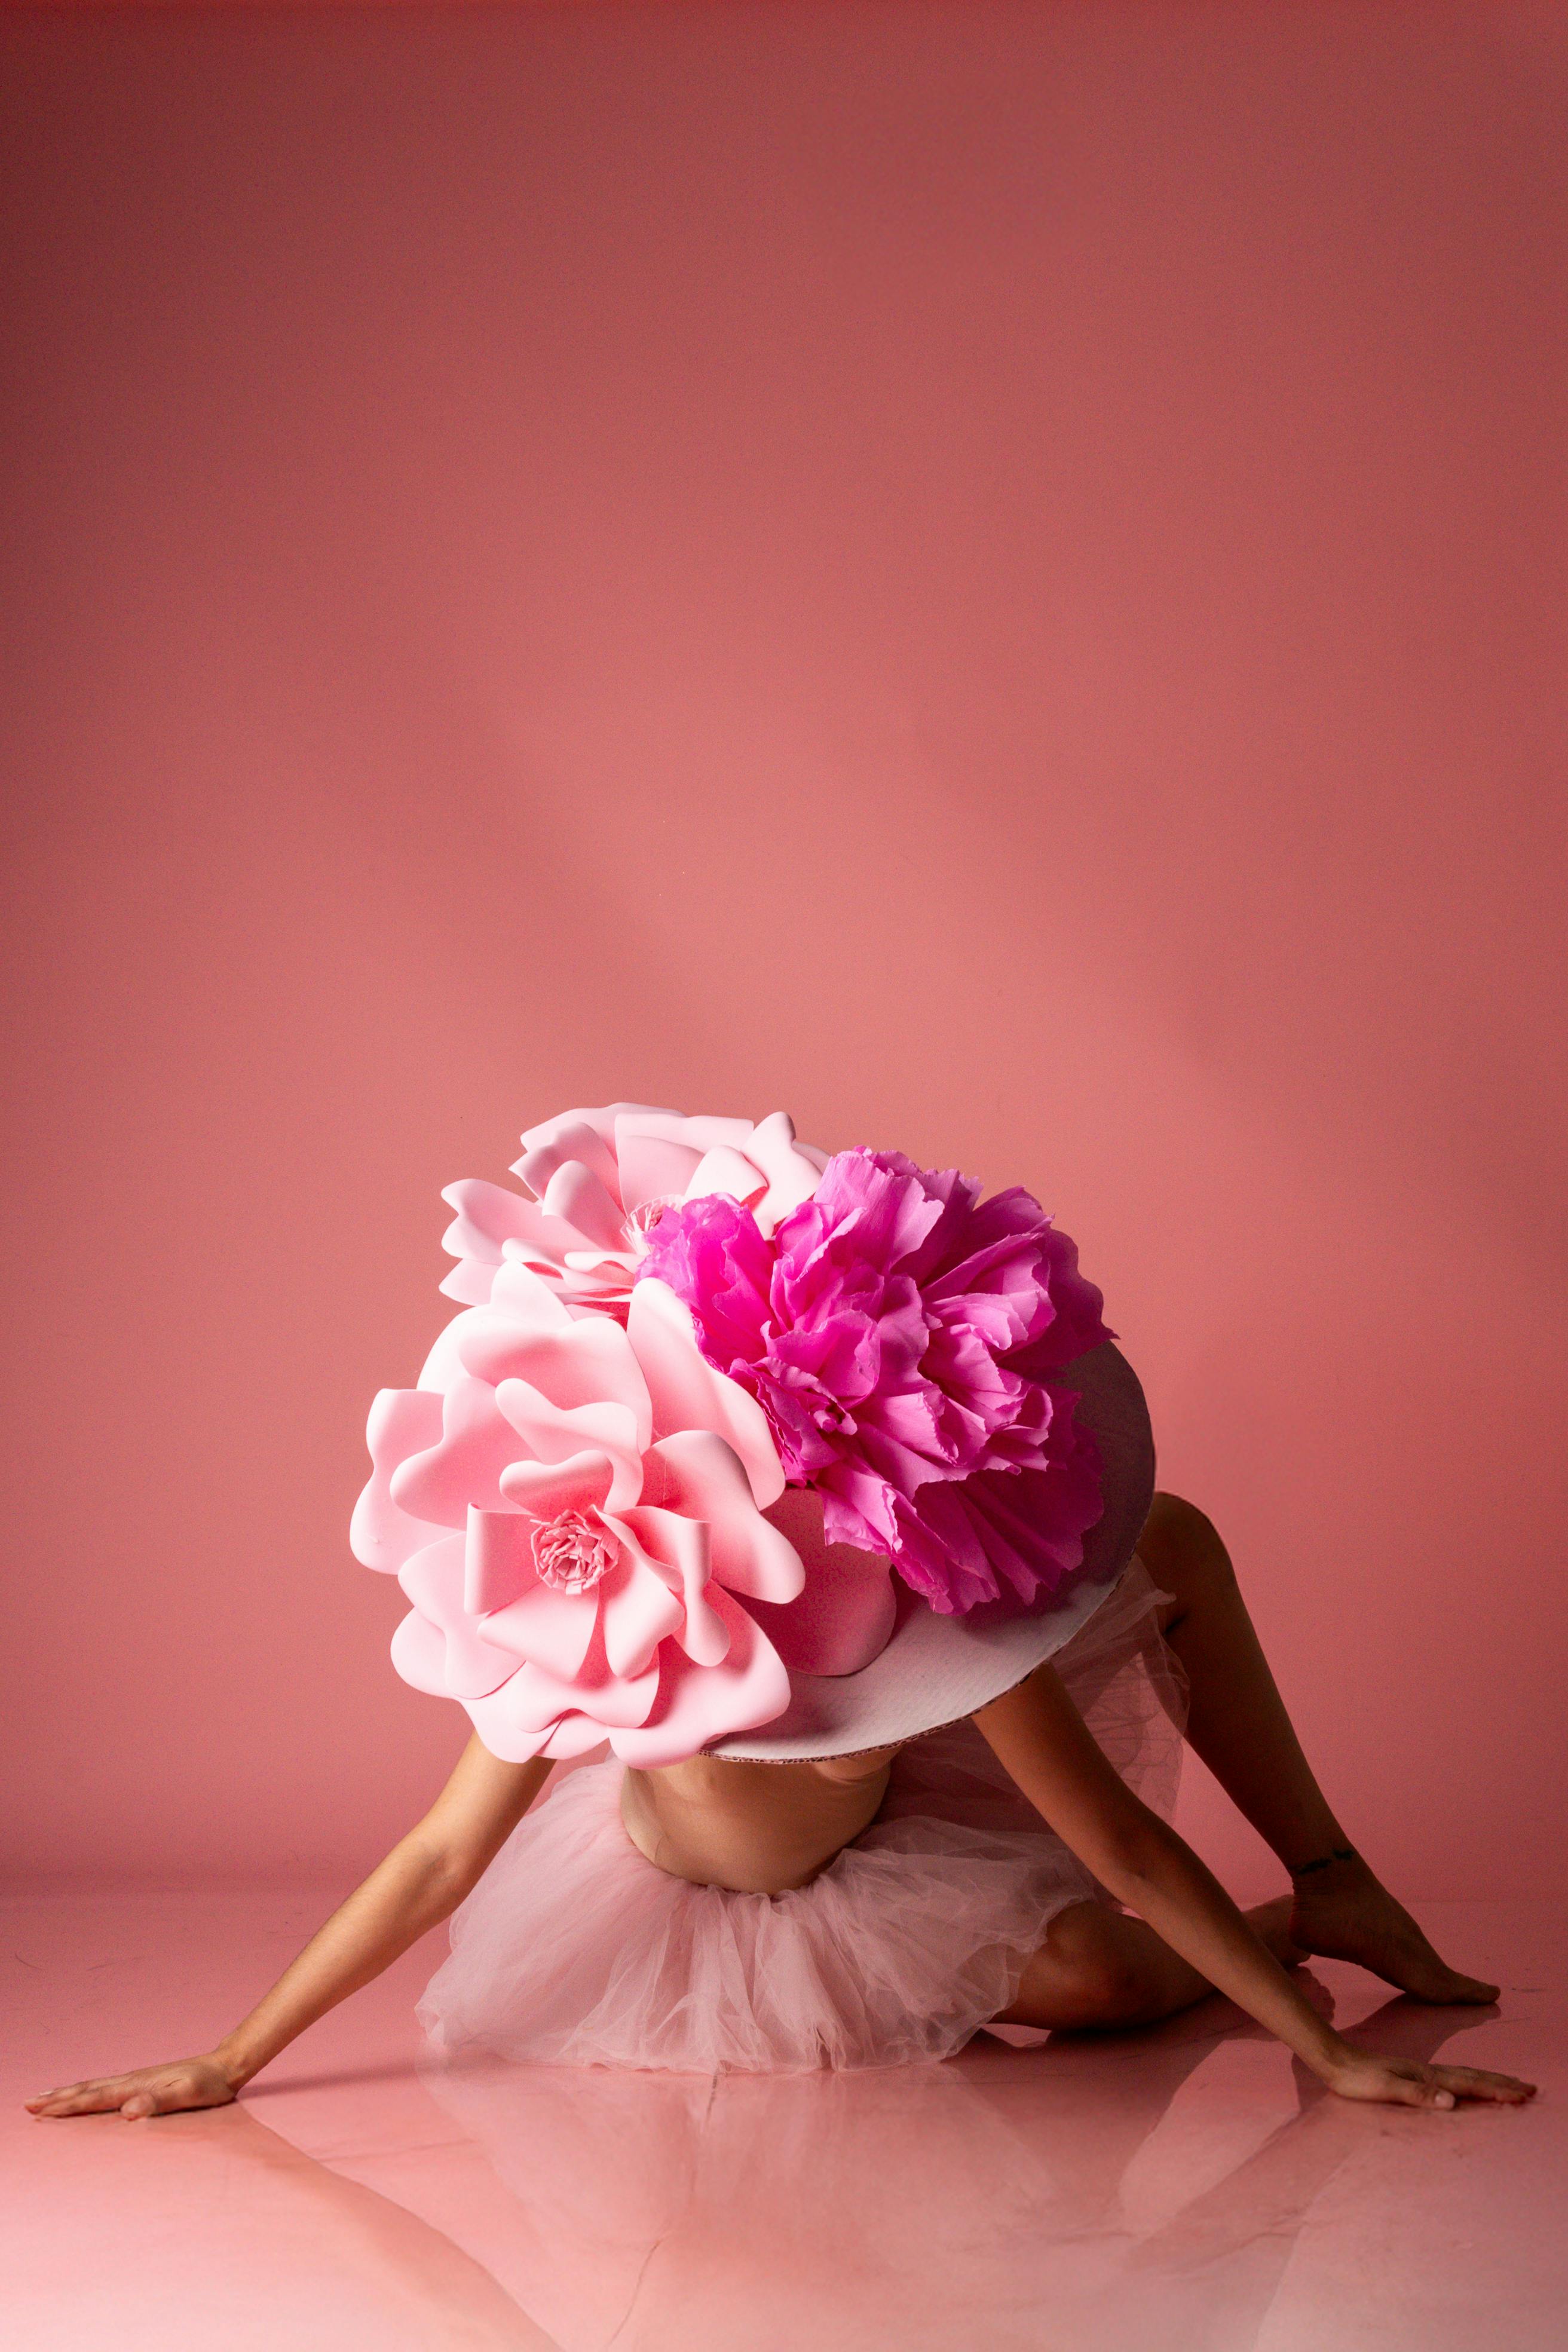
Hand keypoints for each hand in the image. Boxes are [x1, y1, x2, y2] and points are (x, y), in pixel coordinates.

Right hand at [25, 2054, 239, 2120]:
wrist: (225, 2065)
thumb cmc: (209, 2084)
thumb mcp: (189, 2095)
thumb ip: (159, 2102)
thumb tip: (128, 2111)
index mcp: (137, 2085)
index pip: (95, 2097)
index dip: (68, 2105)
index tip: (41, 2109)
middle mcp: (132, 2080)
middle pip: (88, 2090)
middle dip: (58, 2098)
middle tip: (28, 2104)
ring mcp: (136, 2080)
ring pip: (94, 2087)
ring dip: (68, 2093)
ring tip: (45, 2097)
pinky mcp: (143, 2083)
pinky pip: (106, 2089)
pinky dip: (87, 2092)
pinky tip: (85, 2095)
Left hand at [1325, 2046, 1535, 2110]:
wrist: (1336, 2062)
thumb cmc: (1358, 2079)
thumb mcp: (1386, 2088)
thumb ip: (1418, 2095)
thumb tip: (1453, 2101)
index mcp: (1428, 2075)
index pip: (1470, 2083)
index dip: (1498, 2089)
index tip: (1524, 2093)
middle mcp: (1429, 2072)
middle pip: (1474, 2077)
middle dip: (1503, 2084)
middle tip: (1530, 2089)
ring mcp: (1422, 2072)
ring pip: (1465, 2076)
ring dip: (1489, 2081)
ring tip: (1509, 2085)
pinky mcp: (1414, 2076)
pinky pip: (1452, 2079)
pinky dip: (1469, 2082)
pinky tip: (1469, 2086)